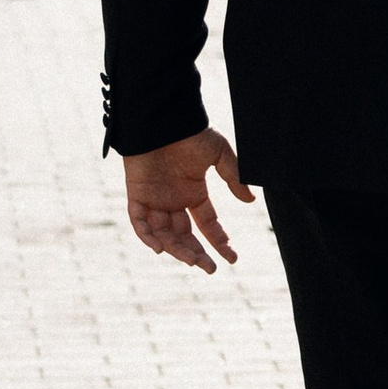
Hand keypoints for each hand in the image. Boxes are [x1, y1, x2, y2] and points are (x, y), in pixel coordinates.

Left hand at [123, 129, 255, 275]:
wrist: (163, 120)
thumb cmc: (191, 133)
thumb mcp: (220, 155)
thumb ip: (234, 178)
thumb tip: (250, 201)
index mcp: (194, 192)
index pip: (207, 223)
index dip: (219, 240)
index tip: (232, 257)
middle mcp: (174, 201)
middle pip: (185, 235)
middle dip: (197, 253)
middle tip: (210, 268)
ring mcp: (155, 200)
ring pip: (164, 234)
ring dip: (177, 249)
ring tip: (192, 261)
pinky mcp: (137, 196)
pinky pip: (140, 223)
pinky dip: (147, 237)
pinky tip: (160, 249)